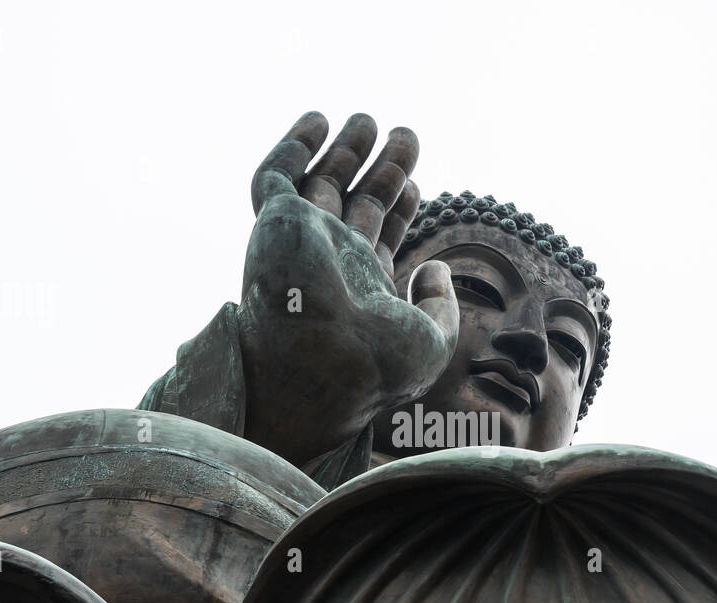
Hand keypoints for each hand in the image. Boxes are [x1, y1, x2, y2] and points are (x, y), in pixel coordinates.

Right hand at [237, 112, 458, 465]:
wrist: (319, 370)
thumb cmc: (375, 368)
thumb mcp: (432, 341)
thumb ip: (441, 304)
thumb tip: (435, 267)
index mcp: (363, 290)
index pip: (380, 238)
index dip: (399, 209)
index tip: (416, 186)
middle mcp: (330, 264)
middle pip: (357, 204)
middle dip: (382, 170)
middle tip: (406, 136)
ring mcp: (301, 243)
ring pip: (321, 184)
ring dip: (345, 151)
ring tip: (369, 119)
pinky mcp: (275, 224)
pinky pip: (276, 177)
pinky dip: (294, 147)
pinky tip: (318, 121)